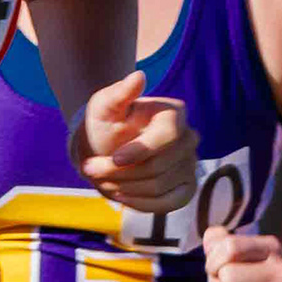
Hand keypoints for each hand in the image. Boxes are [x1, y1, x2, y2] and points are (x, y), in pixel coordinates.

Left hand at [81, 71, 197, 213]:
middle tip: (90, 169)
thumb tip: (138, 77)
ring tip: (101, 179)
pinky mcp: (185, 190)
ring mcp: (190, 165)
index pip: (168, 136)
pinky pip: (167, 204)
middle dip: (120, 172)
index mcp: (175, 113)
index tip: (115, 158)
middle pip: (159, 166)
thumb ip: (119, 93)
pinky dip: (139, 203)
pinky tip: (120, 194)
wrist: (105, 149)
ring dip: (124, 187)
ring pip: (158, 186)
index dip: (140, 151)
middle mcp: (189, 139)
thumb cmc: (105, 124)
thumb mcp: (105, 106)